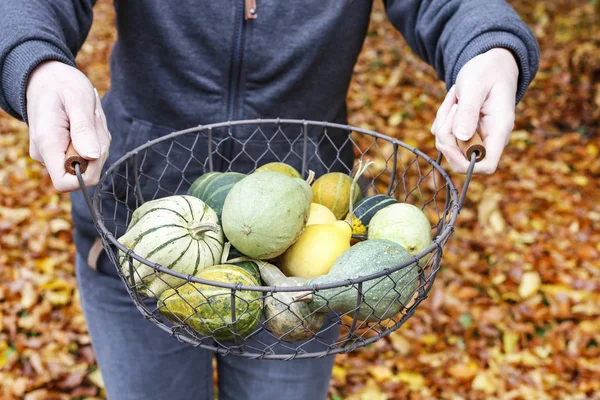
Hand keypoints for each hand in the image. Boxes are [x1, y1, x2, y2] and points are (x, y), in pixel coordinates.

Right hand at [26, 61, 110, 191]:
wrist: (46, 76)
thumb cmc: (62, 84)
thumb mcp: (77, 100)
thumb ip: (84, 128)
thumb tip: (92, 156)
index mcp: (48, 144)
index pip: (66, 183)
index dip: (89, 173)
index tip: (97, 149)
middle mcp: (47, 154)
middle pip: (86, 172)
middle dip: (98, 148)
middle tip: (94, 119)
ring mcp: (55, 154)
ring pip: (91, 161)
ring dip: (98, 140)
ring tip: (89, 116)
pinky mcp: (63, 150)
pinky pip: (89, 153)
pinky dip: (95, 138)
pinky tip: (88, 120)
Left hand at [431, 48, 518, 174]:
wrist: (491, 64)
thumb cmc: (487, 71)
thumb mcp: (475, 85)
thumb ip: (468, 111)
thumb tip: (461, 136)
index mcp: (499, 130)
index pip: (486, 165)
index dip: (465, 164)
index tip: (447, 145)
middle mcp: (488, 138)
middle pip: (460, 157)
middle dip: (447, 134)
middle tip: (452, 106)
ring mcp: (475, 137)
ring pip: (448, 145)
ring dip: (444, 122)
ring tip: (455, 98)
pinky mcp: (463, 132)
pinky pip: (443, 135)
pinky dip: (442, 118)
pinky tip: (454, 100)